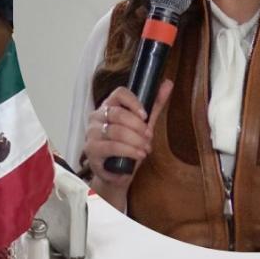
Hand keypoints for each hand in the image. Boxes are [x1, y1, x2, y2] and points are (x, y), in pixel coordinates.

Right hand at [82, 80, 172, 208]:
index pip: (118, 94)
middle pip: (118, 113)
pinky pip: (112, 147)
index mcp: (108, 107)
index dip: (133, 102)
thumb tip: (168, 84)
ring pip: (116, 131)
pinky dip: (129, 151)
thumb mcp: (143, 125)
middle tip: (149, 136)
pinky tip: (138, 155)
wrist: (116, 174)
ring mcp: (92, 133)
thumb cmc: (128, 147)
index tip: (145, 115)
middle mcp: (97, 117)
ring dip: (136, 140)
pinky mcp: (91, 149)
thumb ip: (153, 105)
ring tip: (145, 149)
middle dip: (138, 126)